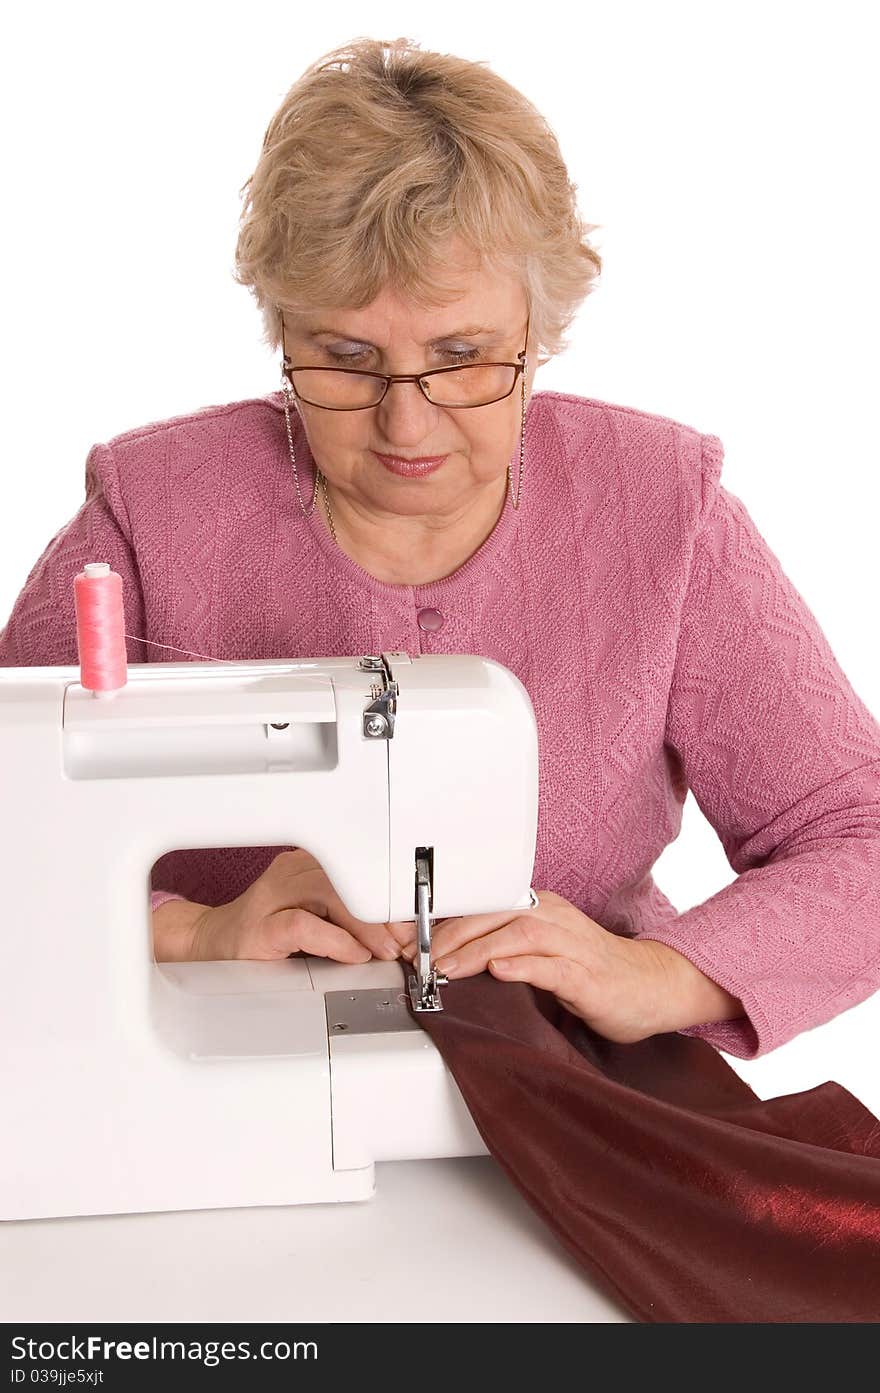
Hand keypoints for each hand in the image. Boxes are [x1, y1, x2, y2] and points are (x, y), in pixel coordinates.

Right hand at [189, 849, 411, 962]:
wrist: (211, 948)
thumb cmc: (267, 935)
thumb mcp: (317, 919)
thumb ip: (352, 922)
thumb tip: (398, 936)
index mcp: (307, 865)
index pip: (357, 869)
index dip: (388, 896)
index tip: (409, 922)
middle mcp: (289, 873)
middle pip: (347, 878)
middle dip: (382, 911)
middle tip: (404, 940)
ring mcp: (271, 897)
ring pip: (329, 895)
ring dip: (364, 926)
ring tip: (383, 950)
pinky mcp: (259, 928)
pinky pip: (302, 924)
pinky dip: (334, 940)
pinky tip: (352, 954)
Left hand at [403, 890, 675, 1044]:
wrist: (651, 987)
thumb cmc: (591, 972)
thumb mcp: (539, 955)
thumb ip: (500, 951)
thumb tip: (446, 960)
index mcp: (538, 909)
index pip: (481, 906)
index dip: (441, 923)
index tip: (409, 941)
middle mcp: (552, 918)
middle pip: (491, 915)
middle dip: (448, 937)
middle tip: (418, 958)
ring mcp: (571, 944)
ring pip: (515, 936)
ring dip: (474, 952)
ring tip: (446, 969)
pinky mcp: (586, 975)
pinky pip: (550, 966)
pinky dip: (522, 967)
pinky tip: (500, 972)